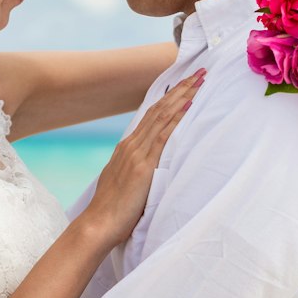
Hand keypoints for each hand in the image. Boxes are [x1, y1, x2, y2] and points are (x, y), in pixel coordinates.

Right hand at [84, 69, 203, 244]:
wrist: (98, 224)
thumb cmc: (112, 210)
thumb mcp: (124, 182)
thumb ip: (137, 170)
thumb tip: (150, 168)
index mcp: (127, 148)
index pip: (152, 115)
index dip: (169, 97)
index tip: (185, 84)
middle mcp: (131, 145)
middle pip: (159, 109)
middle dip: (180, 89)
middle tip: (199, 72)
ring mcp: (136, 153)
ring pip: (163, 116)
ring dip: (183, 96)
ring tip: (199, 81)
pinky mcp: (143, 166)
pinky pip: (163, 135)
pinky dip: (176, 117)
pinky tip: (188, 104)